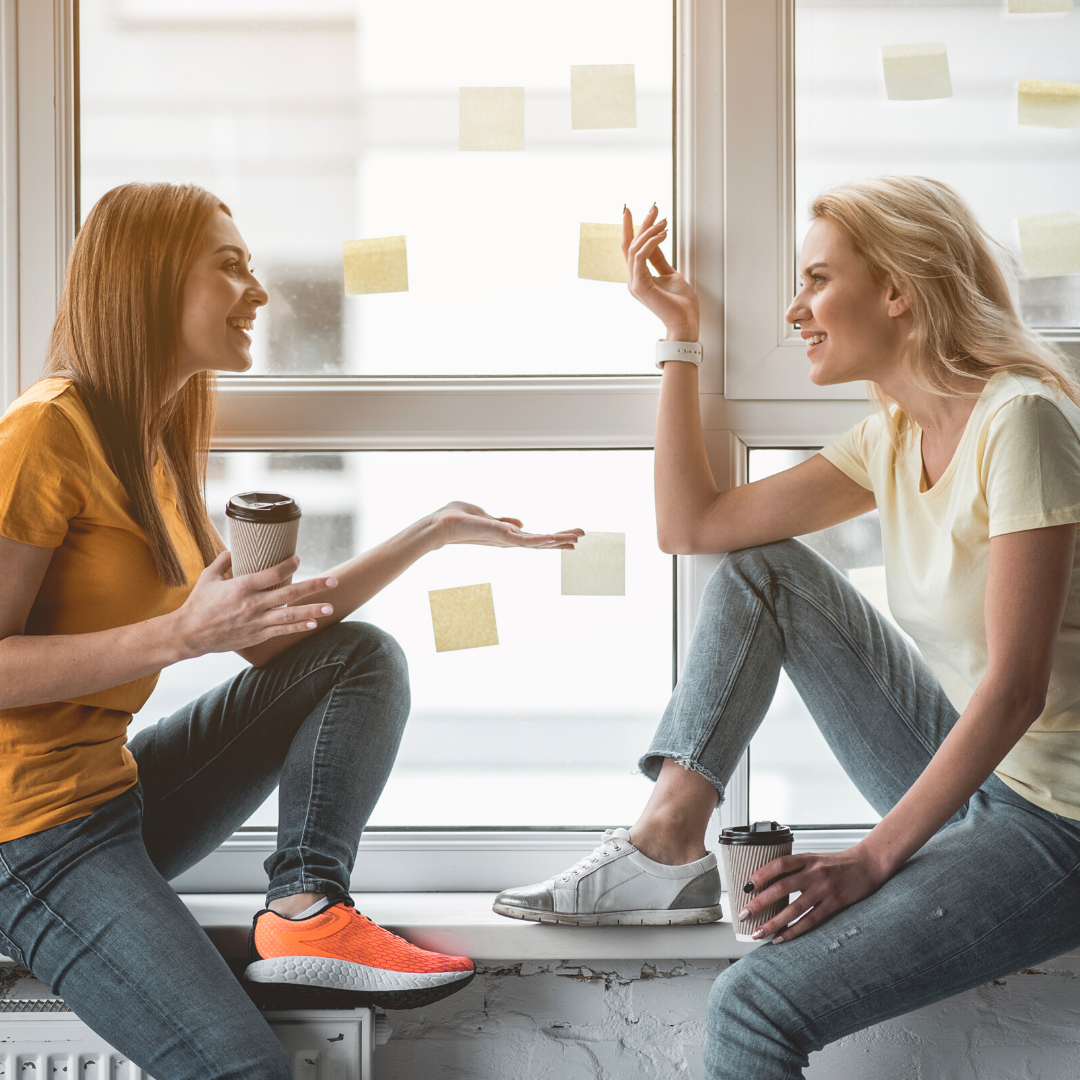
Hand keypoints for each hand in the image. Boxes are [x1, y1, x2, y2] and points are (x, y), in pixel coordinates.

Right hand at [171, 551, 338, 658]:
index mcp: (242, 586)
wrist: (190, 634)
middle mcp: (252, 604)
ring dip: (312, 611)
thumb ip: (223, 561)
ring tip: (331, 607)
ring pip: (290, 615)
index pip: (273, 573)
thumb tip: (234, 548)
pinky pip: (281, 631)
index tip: (298, 559)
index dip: (289, 565)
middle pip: (289, 593)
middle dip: (314, 586)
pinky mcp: (256, 635)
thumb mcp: (208, 577)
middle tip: (334, 580)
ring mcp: (256, 621)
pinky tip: (312, 624)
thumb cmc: (199, 603)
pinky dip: (297, 628)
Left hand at [430, 501, 582, 548]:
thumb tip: (519, 523)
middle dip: (561, 539)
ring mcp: (505, 540)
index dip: (553, 537)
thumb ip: (503, 521)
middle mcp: (508, 540)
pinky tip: (553, 539)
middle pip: (540, 541)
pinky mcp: (499, 536)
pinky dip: (539, 540)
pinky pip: (523, 540)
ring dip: (556, 540)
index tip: (571, 536)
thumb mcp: (485, 517)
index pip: (535, 537)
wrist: (440, 526)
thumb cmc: (456, 520)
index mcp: (506, 535)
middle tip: (581, 537)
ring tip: (575, 538)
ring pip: (536, 542)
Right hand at [622, 204, 699, 341]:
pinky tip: (662, 234)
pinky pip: (641, 257)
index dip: (634, 229)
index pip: (632, 249)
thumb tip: (656, 243)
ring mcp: (634, 283)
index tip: (639, 211)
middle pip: (631, 245)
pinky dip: (651, 243)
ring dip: (649, 231)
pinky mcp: (640, 285)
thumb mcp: (671, 275)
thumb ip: (660, 261)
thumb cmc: (681, 305)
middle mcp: (633, 280)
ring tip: (664, 221)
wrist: (684, 323)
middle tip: (653, 207)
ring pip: (635, 249)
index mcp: (639, 278)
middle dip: (641, 224)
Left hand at [738, 842, 891, 944]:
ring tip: (758, 932)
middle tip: (744, 913)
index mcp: (806, 859)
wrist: (868, 864)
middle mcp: (814, 873)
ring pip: (794, 909)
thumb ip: (796, 867)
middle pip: (782, 888)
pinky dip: (794, 931)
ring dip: (774, 922)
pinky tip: (781, 938)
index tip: (746, 885)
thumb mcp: (815, 858)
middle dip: (760, 902)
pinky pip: (811, 920)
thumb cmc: (839, 863)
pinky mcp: (834, 904)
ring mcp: (824, 890)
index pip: (779, 864)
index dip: (761, 874)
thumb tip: (770, 881)